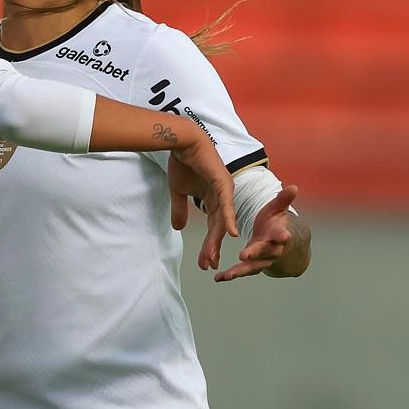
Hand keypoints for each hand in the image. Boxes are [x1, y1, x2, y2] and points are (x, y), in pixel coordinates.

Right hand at [164, 121, 237, 268]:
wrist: (182, 142)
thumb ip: (180, 210)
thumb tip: (178, 228)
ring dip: (217, 239)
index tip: (204, 261)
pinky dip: (229, 219)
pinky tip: (230, 234)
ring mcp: (225, 189)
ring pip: (222, 220)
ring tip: (213, 257)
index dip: (209, 244)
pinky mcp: (223, 182)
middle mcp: (223, 196)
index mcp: (214, 199)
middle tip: (209, 265)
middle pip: (219, 227)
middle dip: (213, 247)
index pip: (213, 226)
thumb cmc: (182, 163)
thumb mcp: (178, 192)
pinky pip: (226, 204)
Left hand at [217, 185, 299, 281]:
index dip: (282, 235)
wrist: (280, 246)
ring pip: (253, 267)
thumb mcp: (278, 210)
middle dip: (255, 253)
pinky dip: (230, 275)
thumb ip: (283, 200)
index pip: (281, 234)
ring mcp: (262, 260)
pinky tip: (218, 278)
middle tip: (244, 255)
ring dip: (240, 271)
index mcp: (278, 234)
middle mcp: (272, 250)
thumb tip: (294, 187)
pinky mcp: (253, 266)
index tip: (284, 236)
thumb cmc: (275, 223)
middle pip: (265, 252)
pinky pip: (241, 272)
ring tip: (228, 275)